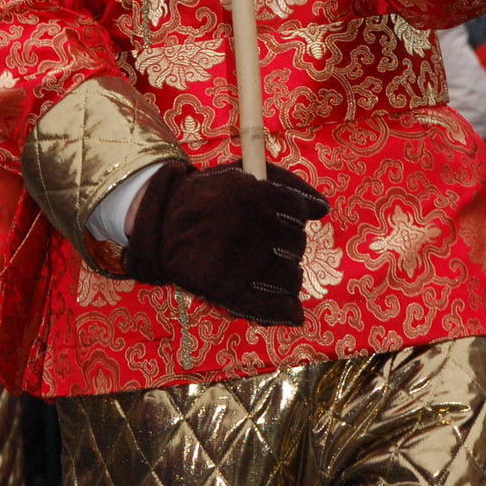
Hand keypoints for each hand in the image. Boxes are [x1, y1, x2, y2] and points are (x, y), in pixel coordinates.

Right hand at [122, 160, 328, 325]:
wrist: (162, 224)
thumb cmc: (210, 196)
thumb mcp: (241, 174)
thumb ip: (285, 184)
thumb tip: (323, 208)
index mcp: (249, 194)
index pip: (296, 211)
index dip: (295, 216)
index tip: (286, 219)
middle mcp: (245, 228)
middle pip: (295, 244)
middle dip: (290, 245)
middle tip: (274, 244)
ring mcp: (237, 262)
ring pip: (290, 276)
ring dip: (289, 276)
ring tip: (273, 271)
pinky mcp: (227, 291)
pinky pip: (273, 307)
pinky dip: (287, 311)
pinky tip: (292, 311)